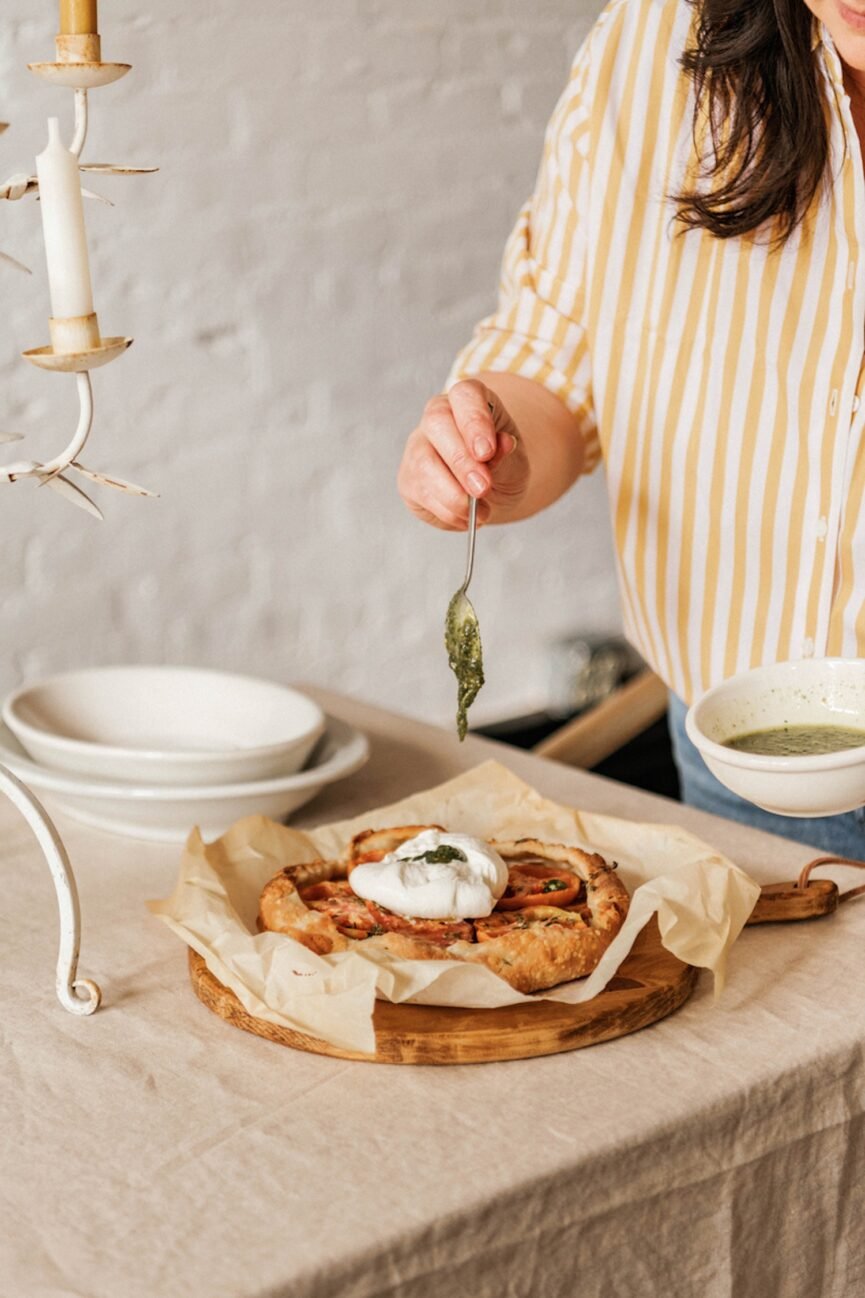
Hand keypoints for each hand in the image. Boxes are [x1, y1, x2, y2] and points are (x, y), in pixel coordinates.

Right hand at [397, 378, 529, 530]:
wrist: (492, 490)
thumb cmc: (502, 466)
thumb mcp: (515, 461)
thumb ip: (507, 454)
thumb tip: (503, 443)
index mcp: (467, 400)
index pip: (465, 396)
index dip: (474, 421)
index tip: (486, 452)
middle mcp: (437, 417)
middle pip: (437, 424)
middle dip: (461, 462)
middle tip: (483, 489)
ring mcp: (418, 447)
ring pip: (425, 465)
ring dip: (456, 496)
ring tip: (483, 512)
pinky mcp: (409, 479)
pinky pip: (423, 495)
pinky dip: (449, 512)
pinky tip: (467, 516)